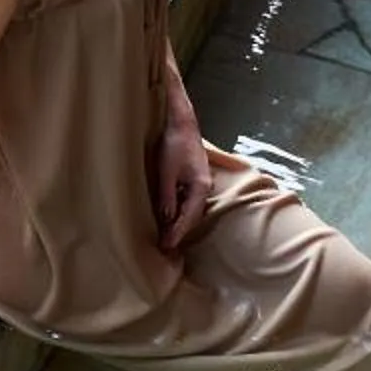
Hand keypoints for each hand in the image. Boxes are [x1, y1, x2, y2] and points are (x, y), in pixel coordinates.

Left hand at [154, 115, 210, 251]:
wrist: (181, 123)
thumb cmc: (173, 144)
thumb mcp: (166, 172)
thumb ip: (167, 197)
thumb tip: (166, 220)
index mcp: (200, 187)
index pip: (189, 218)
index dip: (177, 233)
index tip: (166, 246)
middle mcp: (204, 187)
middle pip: (192, 216)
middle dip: (179, 232)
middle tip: (165, 247)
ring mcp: (201, 182)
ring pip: (190, 209)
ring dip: (179, 222)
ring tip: (166, 236)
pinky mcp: (194, 178)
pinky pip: (188, 200)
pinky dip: (179, 211)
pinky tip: (169, 216)